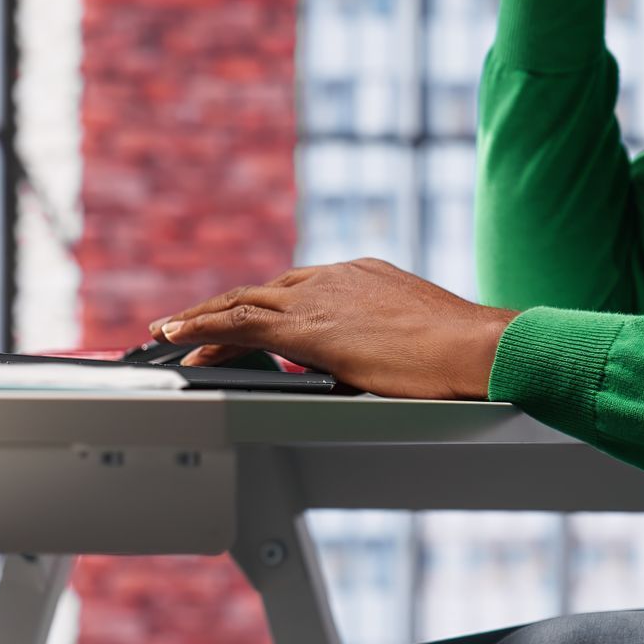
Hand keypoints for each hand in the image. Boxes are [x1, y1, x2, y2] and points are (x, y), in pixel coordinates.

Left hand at [152, 259, 519, 400]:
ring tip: (167, 334)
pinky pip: (241, 323)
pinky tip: (179, 339)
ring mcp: (321, 298)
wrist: (477, 347)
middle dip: (221, 308)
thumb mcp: (413, 338)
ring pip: (242, 302)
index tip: (244, 319)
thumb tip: (369, 366)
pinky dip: (204, 327)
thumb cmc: (461, 354)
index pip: (297, 288)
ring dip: (199, 318)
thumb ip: (380, 343)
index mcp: (362, 276)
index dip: (264, 304)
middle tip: (186, 324)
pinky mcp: (310, 329)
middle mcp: (336, 277)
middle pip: (263, 291)